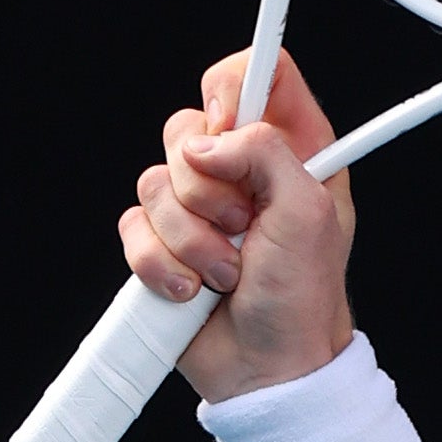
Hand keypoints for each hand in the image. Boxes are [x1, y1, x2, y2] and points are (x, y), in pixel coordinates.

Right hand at [119, 49, 357, 400]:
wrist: (268, 366)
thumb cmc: (304, 297)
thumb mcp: (309, 214)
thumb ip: (266, 154)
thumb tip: (207, 143)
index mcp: (293, 152)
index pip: (262, 75)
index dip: (233, 85)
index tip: (226, 118)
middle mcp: (243, 172)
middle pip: (187, 127)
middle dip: (208, 187)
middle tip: (244, 228)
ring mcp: (198, 207)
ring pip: (153, 182)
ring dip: (190, 238)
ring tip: (228, 271)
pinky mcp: (162, 241)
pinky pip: (131, 227)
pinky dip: (160, 263)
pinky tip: (194, 288)